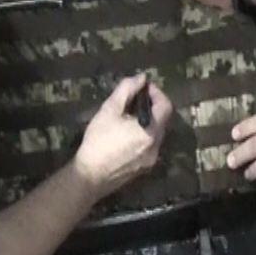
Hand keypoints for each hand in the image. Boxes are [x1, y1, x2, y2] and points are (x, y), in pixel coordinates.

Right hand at [75, 74, 172, 193]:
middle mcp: (157, 145)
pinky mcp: (145, 167)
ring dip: (147, 122)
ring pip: (156, 134)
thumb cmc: (98, 141)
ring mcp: (152, 158)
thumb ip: (126, 91)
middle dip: (151, 107)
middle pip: (162, 120)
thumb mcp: (109, 110)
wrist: (89, 176)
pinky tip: (126, 136)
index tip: (142, 88)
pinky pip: (150, 146)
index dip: (157, 93)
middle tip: (133, 101)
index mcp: (150, 130)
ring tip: (127, 118)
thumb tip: (141, 78)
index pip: (166, 106)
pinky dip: (143, 136)